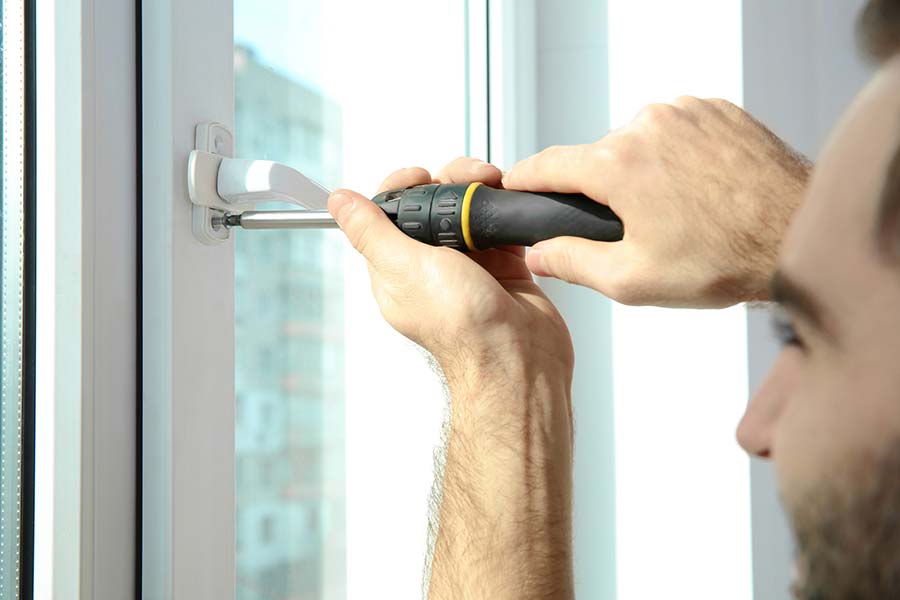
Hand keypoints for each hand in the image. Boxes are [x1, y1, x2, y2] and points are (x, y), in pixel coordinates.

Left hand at [327, 158, 573, 378]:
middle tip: (469, 181)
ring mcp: (468, 266)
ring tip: (495, 192)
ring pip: (468, 210)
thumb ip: (371, 231)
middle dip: (450, 182)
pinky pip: (500, 226)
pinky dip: (506, 211)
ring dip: (481, 193)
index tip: (420, 176)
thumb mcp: (404, 268)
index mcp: (397, 269)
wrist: (516, 357)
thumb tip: (339, 202)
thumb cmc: (462, 327)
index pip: (390, 214)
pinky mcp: (502, 268)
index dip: (403, 188)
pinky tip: (509, 209)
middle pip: (432, 204)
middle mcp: (430, 267)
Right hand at [503, 97, 811, 307]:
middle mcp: (646, 125)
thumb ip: (573, 263)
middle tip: (633, 229)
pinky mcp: (717, 109)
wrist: (800, 236)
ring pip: (639, 142)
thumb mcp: (632, 280)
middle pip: (598, 157)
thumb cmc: (723, 260)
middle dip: (603, 190)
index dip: (525, 179)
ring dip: (644, 172)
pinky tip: (700, 190)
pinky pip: (677, 130)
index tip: (514, 186)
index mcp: (617, 165)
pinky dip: (677, 156)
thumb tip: (538, 253)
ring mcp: (685, 111)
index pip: (547, 164)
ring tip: (678, 212)